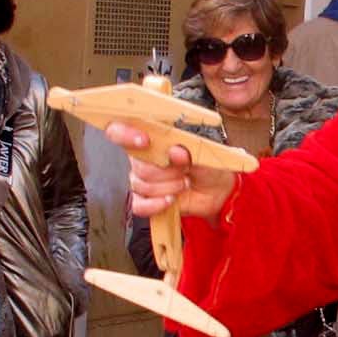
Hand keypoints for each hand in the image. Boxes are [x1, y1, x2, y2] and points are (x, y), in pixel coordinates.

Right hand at [108, 122, 240, 222]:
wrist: (217, 190)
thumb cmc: (207, 165)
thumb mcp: (201, 152)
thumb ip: (187, 149)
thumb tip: (175, 151)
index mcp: (151, 138)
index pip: (120, 131)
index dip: (125, 134)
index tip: (144, 141)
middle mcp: (142, 158)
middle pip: (139, 166)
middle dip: (166, 171)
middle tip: (184, 169)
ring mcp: (142, 179)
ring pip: (142, 185)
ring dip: (168, 186)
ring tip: (184, 182)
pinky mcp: (145, 200)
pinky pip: (138, 205)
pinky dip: (156, 204)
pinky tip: (170, 199)